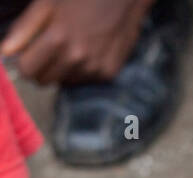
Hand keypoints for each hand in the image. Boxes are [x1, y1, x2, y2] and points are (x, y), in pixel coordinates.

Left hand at [1, 0, 149, 85]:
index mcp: (58, 38)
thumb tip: (6, 52)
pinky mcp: (109, 73)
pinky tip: (89, 49)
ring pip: (65, 81)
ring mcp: (94, 68)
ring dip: (63, 68)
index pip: (28, 70)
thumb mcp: (48, 2)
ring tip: (73, 45)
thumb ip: (25, 28)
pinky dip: (82, 69)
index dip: (25, 62)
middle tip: (50, 48)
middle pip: (45, 80)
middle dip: (42, 67)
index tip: (29, 53)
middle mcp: (77, 58)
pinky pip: (84, 80)